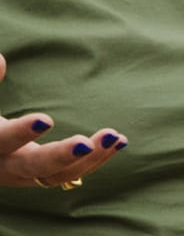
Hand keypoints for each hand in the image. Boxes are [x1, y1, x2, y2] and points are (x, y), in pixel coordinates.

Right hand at [0, 53, 128, 188]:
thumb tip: (0, 59)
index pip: (2, 141)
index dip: (21, 133)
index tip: (45, 120)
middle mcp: (6, 166)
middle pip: (35, 166)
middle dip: (61, 156)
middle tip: (86, 143)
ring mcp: (28, 175)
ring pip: (61, 176)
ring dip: (90, 158)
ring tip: (113, 136)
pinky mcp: (45, 176)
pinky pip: (74, 173)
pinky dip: (97, 158)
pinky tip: (120, 140)